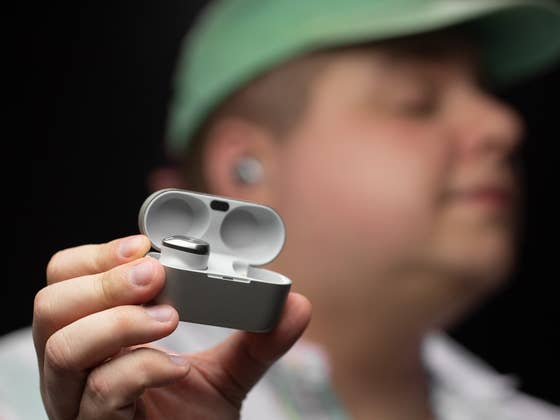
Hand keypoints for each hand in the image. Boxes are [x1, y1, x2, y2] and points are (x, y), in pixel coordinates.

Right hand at [33, 234, 310, 418]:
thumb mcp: (225, 372)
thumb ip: (256, 339)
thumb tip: (296, 306)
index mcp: (97, 340)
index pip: (66, 282)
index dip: (98, 257)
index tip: (146, 247)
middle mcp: (76, 369)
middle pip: (51, 307)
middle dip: (106, 282)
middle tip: (156, 276)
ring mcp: (79, 404)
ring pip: (63, 348)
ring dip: (119, 321)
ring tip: (170, 318)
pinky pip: (101, 392)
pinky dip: (142, 367)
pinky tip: (177, 367)